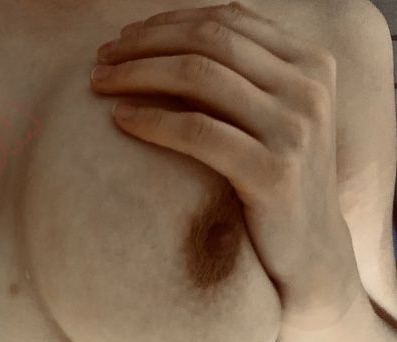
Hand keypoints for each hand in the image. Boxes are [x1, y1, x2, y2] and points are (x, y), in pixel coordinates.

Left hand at [90, 1, 359, 320]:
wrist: (310, 249)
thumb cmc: (276, 177)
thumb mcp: (273, 115)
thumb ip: (244, 75)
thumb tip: (173, 38)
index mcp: (310, 62)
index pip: (227, 19)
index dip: (167, 22)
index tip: (124, 37)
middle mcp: (308, 87)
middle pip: (209, 41)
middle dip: (145, 43)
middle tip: (101, 59)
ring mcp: (295, 128)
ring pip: (199, 76)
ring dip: (137, 73)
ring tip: (100, 83)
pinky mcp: (274, 171)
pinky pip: (197, 130)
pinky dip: (151, 119)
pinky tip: (120, 119)